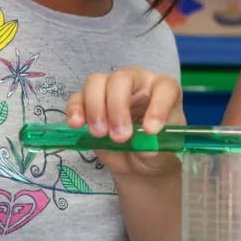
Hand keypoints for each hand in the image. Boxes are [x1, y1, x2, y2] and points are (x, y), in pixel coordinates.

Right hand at [65, 66, 184, 177]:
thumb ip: (153, 145)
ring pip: (96, 82)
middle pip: (122, 78)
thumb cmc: (155, 148)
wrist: (138, 161)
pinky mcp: (89, 102)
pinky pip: (77, 97)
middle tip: (120, 136)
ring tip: (99, 133)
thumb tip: (142, 140)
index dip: (158, 107)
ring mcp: (111, 89)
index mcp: (164, 90)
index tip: (151, 131)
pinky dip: (75, 110)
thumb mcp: (161, 151)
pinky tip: (77, 125)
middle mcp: (138, 82)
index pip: (164, 87)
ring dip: (95, 108)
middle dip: (118, 106)